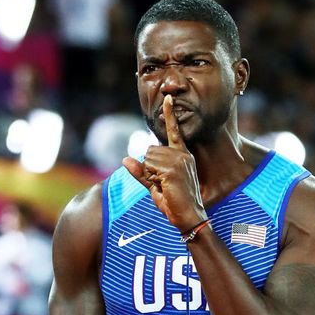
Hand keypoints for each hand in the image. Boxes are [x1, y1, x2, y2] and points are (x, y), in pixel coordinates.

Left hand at [123, 95, 206, 230]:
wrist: (189, 217)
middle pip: (150, 150)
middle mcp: (182, 154)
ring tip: (165, 186)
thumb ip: (140, 172)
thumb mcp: (154, 185)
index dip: (170, 114)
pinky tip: (165, 187)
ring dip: (150, 174)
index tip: (168, 97)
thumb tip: (125, 159)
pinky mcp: (173, 169)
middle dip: (149, 168)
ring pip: (148, 157)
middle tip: (163, 184)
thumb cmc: (173, 202)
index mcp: (182, 155)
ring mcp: (179, 161)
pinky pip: (149, 167)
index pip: (173, 131)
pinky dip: (152, 179)